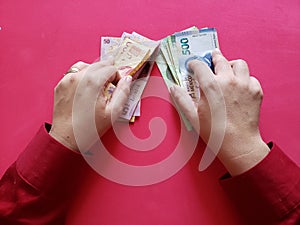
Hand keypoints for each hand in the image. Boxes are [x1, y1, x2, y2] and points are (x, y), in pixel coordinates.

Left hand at [49, 60, 131, 150]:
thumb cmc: (89, 128)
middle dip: (108, 72)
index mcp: (92, 82)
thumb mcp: (113, 112)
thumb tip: (127, 79)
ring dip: (95, 71)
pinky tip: (86, 87)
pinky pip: (74, 72)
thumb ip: (123, 92)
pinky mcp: (61, 84)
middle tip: (112, 84)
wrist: (66, 137)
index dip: (118, 76)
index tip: (118, 86)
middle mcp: (78, 76)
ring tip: (99, 85)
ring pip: (86, 65)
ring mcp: (67, 79)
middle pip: (99, 64)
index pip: (111, 68)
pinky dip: (83, 75)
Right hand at [170, 49, 269, 175]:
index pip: (200, 66)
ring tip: (227, 70)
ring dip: (231, 65)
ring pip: (239, 64)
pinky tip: (239, 86)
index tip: (192, 65)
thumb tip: (173, 88)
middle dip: (214, 57)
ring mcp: (245, 84)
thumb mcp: (193, 117)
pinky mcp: (256, 91)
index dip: (194, 63)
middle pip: (221, 60)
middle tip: (211, 57)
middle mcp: (229, 80)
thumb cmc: (214, 132)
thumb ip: (181, 99)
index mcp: (211, 86)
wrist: (239, 144)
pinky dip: (244, 78)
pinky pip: (250, 77)